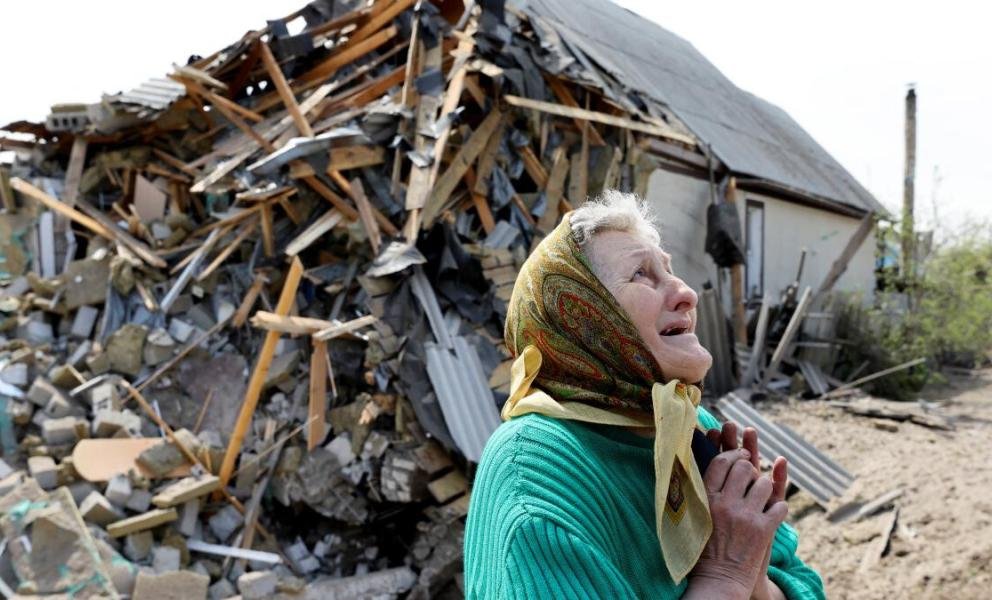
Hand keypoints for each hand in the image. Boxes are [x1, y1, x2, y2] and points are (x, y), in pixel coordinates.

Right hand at [706, 423, 789, 599]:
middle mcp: (725, 503)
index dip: (733, 453)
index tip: (741, 453)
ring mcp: (745, 516)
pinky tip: (774, 513)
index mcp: (705, 498)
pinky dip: (780, 508)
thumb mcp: (696, 516)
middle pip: (744, 466)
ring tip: (763, 495)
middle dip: (751, 465)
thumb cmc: (704, 549)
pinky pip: (780, 505)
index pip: (721, 462)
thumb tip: (712, 466)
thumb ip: (703, 492)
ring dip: (767, 487)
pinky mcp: (763, 530)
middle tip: (754, 470)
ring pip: (765, 483)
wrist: (718, 581)